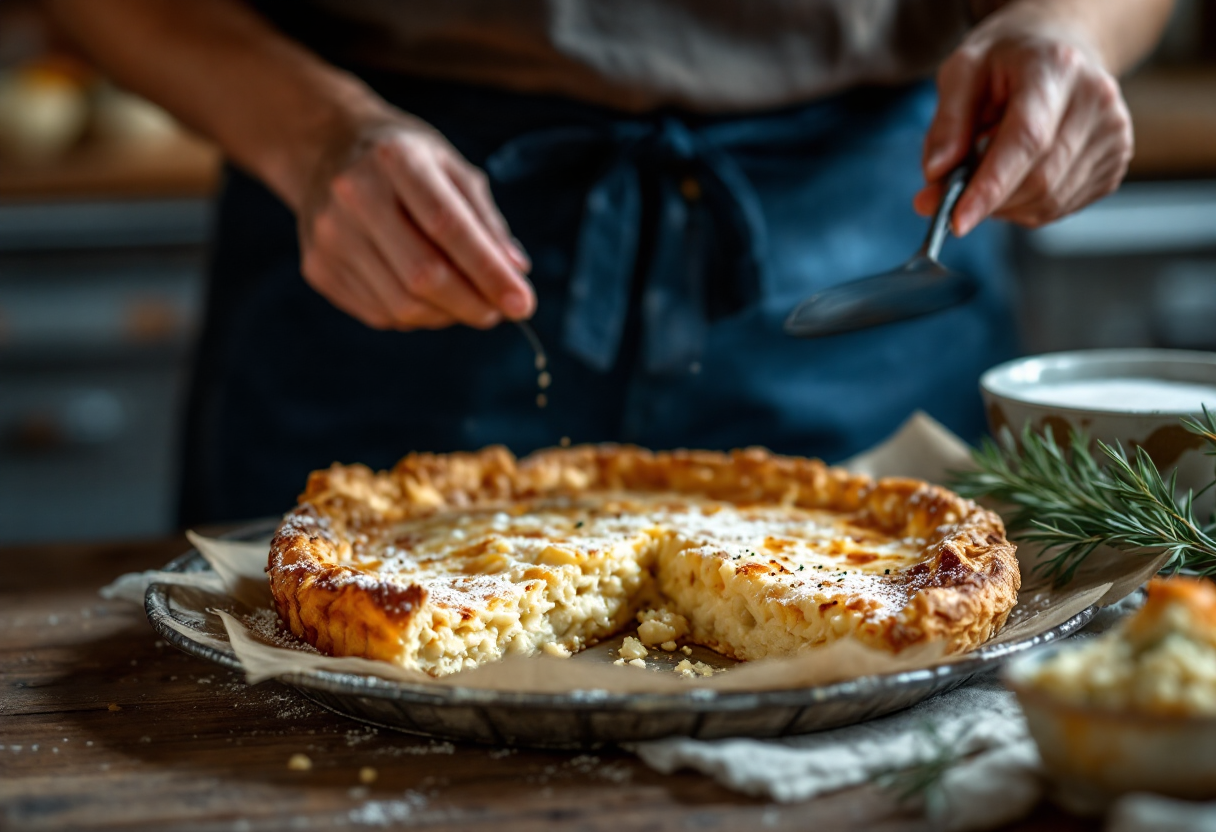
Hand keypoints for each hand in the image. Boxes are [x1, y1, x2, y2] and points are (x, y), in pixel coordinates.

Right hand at [296, 111, 533, 330]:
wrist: (324, 148)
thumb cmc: (402, 160)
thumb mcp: (449, 166)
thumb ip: (485, 219)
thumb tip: (516, 272)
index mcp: (395, 159)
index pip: (448, 226)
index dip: (488, 271)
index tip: (523, 303)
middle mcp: (354, 195)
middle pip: (423, 275)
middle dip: (472, 304)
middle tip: (499, 312)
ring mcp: (329, 236)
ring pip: (402, 305)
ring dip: (447, 315)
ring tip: (466, 301)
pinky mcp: (318, 268)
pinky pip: (380, 314)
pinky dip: (416, 316)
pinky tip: (427, 298)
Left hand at [914, 8, 1133, 235]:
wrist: (1058, 49)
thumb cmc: (1006, 61)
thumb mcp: (963, 72)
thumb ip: (947, 124)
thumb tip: (937, 175)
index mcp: (1056, 68)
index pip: (1027, 139)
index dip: (991, 187)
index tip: (957, 221)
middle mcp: (1096, 99)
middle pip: (1040, 178)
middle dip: (988, 201)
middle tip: (953, 194)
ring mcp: (1112, 132)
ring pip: (1050, 200)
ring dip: (1005, 206)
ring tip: (989, 172)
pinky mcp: (1116, 160)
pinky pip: (1061, 207)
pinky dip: (1026, 207)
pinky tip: (1016, 176)